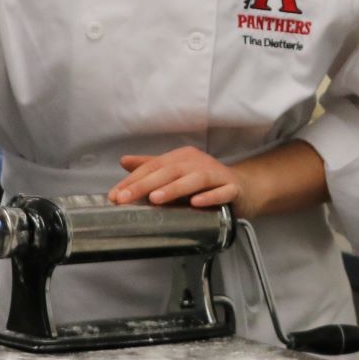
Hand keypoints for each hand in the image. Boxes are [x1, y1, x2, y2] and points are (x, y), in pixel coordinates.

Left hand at [110, 147, 242, 208]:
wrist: (243, 187)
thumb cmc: (205, 181)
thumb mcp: (177, 171)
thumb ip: (151, 166)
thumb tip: (123, 161)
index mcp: (182, 157)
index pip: (154, 166)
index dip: (133, 180)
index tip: (115, 195)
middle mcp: (198, 162)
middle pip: (170, 171)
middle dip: (146, 184)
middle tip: (125, 198)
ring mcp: (217, 174)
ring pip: (196, 179)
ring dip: (175, 188)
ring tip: (155, 198)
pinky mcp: (233, 188)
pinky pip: (222, 192)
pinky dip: (210, 196)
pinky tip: (196, 202)